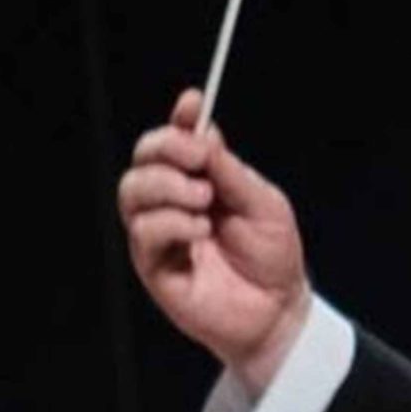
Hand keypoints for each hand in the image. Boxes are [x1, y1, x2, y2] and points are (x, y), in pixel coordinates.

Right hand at [119, 88, 311, 391]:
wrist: (279, 310)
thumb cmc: (273, 256)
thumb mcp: (262, 202)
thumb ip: (230, 171)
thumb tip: (203, 135)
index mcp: (201, 180)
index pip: (177, 140)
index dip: (179, 118)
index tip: (193, 102)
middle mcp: (173, 202)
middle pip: (143, 158)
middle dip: (166, 148)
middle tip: (200, 161)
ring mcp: (159, 233)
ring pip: (132, 189)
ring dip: (167, 185)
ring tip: (204, 200)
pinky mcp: (153, 265)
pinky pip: (143, 230)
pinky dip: (171, 222)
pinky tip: (200, 231)